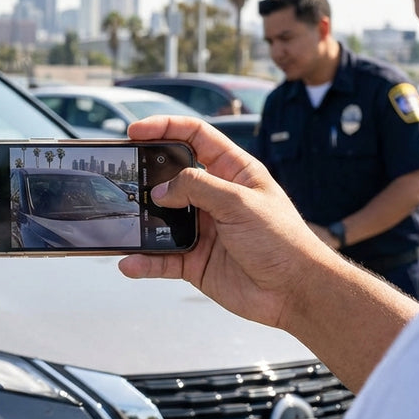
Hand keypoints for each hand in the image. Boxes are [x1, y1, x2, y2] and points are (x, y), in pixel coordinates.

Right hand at [118, 115, 341, 329]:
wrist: (296, 291)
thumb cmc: (282, 240)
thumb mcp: (240, 202)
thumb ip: (197, 188)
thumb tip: (160, 191)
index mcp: (233, 171)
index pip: (195, 136)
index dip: (165, 127)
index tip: (135, 131)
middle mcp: (215, 197)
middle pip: (170, 176)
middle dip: (145, 175)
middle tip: (121, 176)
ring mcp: (203, 229)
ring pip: (160, 219)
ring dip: (140, 222)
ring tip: (122, 221)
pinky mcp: (195, 260)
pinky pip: (162, 258)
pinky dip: (144, 261)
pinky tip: (130, 263)